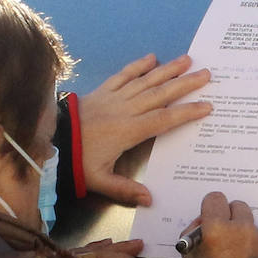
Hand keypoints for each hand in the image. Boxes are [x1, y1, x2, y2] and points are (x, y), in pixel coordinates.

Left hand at [76, 54, 212, 206]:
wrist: (51, 139)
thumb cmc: (76, 161)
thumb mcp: (98, 180)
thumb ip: (124, 190)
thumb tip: (149, 199)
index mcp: (128, 131)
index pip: (163, 120)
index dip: (186, 113)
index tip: (206, 107)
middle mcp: (125, 110)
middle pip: (160, 95)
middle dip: (184, 84)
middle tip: (207, 74)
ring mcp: (114, 97)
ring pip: (145, 81)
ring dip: (167, 70)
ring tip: (187, 59)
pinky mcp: (102, 91)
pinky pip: (123, 75)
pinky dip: (137, 65)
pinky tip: (151, 57)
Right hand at [182, 191, 257, 257]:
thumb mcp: (188, 257)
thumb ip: (193, 234)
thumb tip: (202, 224)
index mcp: (216, 228)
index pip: (215, 198)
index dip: (211, 207)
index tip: (209, 217)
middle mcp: (240, 228)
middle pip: (237, 205)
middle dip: (229, 215)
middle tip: (223, 232)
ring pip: (250, 222)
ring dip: (243, 230)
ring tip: (235, 252)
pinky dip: (254, 245)